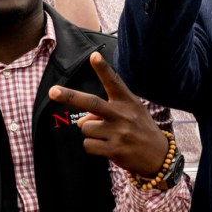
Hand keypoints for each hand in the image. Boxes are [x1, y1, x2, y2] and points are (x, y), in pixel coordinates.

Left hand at [50, 52, 169, 176]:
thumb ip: (105, 112)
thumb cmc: (140, 130)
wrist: (158, 155)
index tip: (93, 56)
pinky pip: (88, 145)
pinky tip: (107, 148)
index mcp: (127, 101)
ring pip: (85, 128)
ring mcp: (118, 132)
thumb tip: (81, 122)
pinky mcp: (114, 149)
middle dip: (69, 96)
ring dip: (91, 133)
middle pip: (91, 103)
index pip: (113, 82)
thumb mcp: (130, 114)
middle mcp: (122, 114)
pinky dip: (92, 147)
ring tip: (108, 137)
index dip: (103, 68)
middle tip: (52, 91)